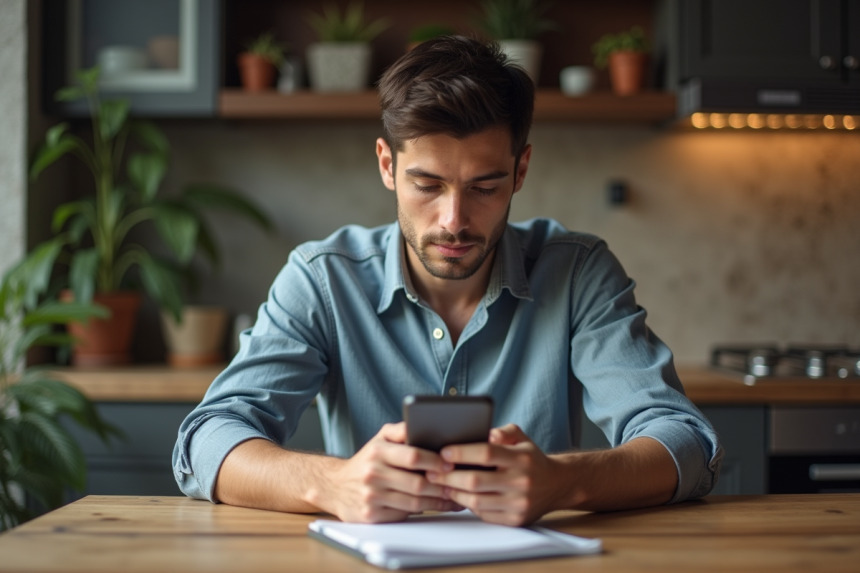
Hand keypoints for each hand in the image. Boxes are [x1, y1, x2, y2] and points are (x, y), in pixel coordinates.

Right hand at [308, 422, 462, 522]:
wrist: (334, 486)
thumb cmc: (366, 461)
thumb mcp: (379, 440)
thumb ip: (401, 431)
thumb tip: (423, 422)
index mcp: (377, 452)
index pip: (413, 456)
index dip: (435, 461)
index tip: (452, 463)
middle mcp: (373, 474)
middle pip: (418, 483)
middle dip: (443, 484)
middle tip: (461, 483)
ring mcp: (372, 497)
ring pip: (415, 502)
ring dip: (440, 500)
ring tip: (457, 496)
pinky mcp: (372, 516)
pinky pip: (406, 514)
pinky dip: (426, 511)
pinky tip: (440, 506)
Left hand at [426, 424, 560, 525]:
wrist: (558, 485)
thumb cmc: (531, 459)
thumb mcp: (522, 438)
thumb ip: (502, 431)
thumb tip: (483, 432)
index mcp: (521, 457)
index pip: (486, 453)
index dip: (461, 453)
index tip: (443, 451)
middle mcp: (521, 481)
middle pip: (476, 481)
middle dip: (448, 476)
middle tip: (432, 471)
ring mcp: (519, 503)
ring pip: (476, 501)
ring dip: (454, 492)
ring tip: (440, 484)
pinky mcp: (515, 520)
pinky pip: (484, 514)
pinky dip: (468, 505)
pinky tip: (458, 496)